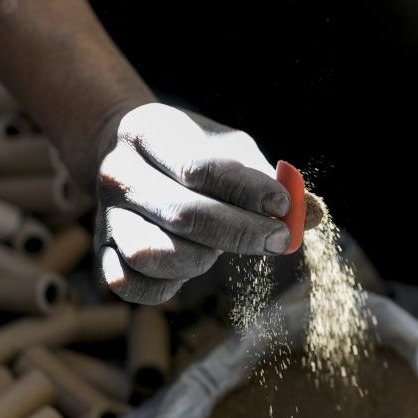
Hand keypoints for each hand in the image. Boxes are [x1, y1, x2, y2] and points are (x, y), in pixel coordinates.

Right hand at [94, 103, 294, 303]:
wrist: (125, 153)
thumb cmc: (192, 151)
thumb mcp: (229, 148)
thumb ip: (269, 179)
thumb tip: (314, 213)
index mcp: (147, 132)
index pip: (199, 168)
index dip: (248, 191)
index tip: (284, 206)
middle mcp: (118, 174)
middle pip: (183, 214)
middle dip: (241, 231)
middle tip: (279, 239)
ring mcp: (105, 216)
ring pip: (153, 253)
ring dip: (201, 258)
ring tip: (220, 249)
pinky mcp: (103, 254)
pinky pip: (131, 285)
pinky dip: (167, 285)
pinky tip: (191, 266)